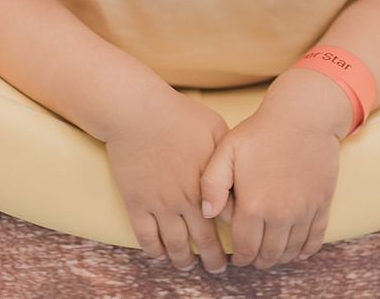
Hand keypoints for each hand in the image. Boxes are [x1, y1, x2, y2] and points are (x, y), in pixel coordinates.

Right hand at [104, 90, 230, 273]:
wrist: (136, 111)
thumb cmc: (179, 115)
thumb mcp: (216, 129)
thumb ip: (229, 156)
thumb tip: (243, 174)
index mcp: (208, 184)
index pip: (228, 223)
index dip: (236, 236)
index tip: (240, 243)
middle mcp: (186, 200)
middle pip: (205, 242)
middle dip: (214, 259)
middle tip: (218, 268)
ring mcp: (160, 204)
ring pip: (176, 246)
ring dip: (184, 261)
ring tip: (189, 266)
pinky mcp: (136, 204)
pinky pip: (146, 238)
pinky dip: (155, 251)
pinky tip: (161, 254)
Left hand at [198, 99, 340, 268]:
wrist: (304, 116)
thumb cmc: (261, 131)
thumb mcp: (227, 150)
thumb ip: (211, 184)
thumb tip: (206, 214)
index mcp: (254, 205)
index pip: (245, 248)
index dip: (238, 258)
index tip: (235, 257)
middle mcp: (280, 215)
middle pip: (268, 255)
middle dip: (257, 261)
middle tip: (251, 257)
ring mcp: (304, 211)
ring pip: (291, 251)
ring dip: (279, 258)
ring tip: (270, 253)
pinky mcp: (322, 204)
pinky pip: (315, 240)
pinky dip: (305, 251)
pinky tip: (296, 251)